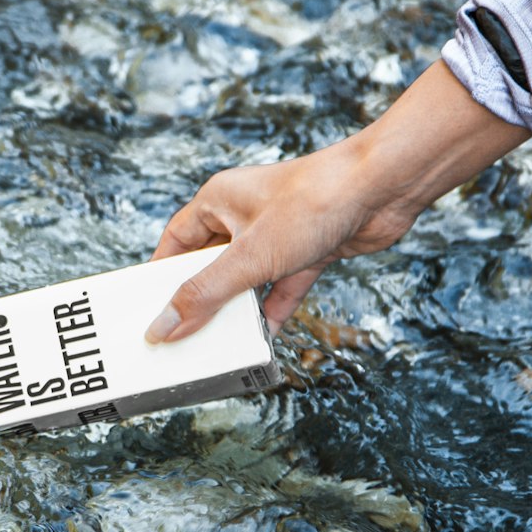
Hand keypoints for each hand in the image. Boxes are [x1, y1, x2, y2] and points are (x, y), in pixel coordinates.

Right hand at [145, 60, 530, 342]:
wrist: (383, 187)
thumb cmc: (314, 202)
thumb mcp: (249, 256)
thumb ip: (204, 294)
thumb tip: (163, 327)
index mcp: (218, 201)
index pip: (175, 243)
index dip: (160, 277)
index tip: (148, 312)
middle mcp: (244, 215)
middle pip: (209, 265)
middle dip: (199, 300)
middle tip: (182, 338)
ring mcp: (278, 233)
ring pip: (246, 278)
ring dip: (237, 309)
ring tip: (219, 344)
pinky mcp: (309, 249)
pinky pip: (282, 285)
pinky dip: (274, 308)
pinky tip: (265, 336)